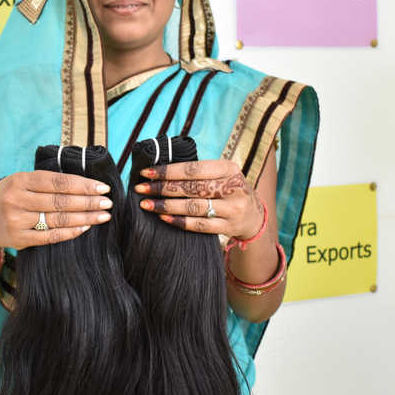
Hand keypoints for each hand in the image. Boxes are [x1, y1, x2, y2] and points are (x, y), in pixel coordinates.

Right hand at [0, 171, 113, 250]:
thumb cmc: (8, 196)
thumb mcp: (20, 181)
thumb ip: (45, 182)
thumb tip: (83, 182)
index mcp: (20, 180)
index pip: (58, 181)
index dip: (82, 185)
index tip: (102, 187)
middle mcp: (17, 199)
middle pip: (60, 201)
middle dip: (88, 202)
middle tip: (107, 203)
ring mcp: (17, 220)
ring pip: (58, 219)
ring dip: (84, 217)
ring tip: (103, 216)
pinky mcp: (19, 239)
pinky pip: (50, 237)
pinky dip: (70, 232)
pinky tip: (85, 227)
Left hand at [134, 159, 262, 236]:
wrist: (254, 216)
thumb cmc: (227, 190)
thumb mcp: (220, 174)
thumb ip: (197, 172)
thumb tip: (158, 170)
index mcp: (228, 168)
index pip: (193, 169)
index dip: (167, 171)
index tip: (146, 173)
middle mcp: (233, 187)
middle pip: (191, 187)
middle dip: (162, 188)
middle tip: (140, 189)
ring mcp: (233, 209)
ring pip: (193, 207)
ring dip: (167, 205)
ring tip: (147, 205)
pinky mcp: (229, 227)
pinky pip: (200, 225)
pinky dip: (180, 221)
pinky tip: (164, 218)